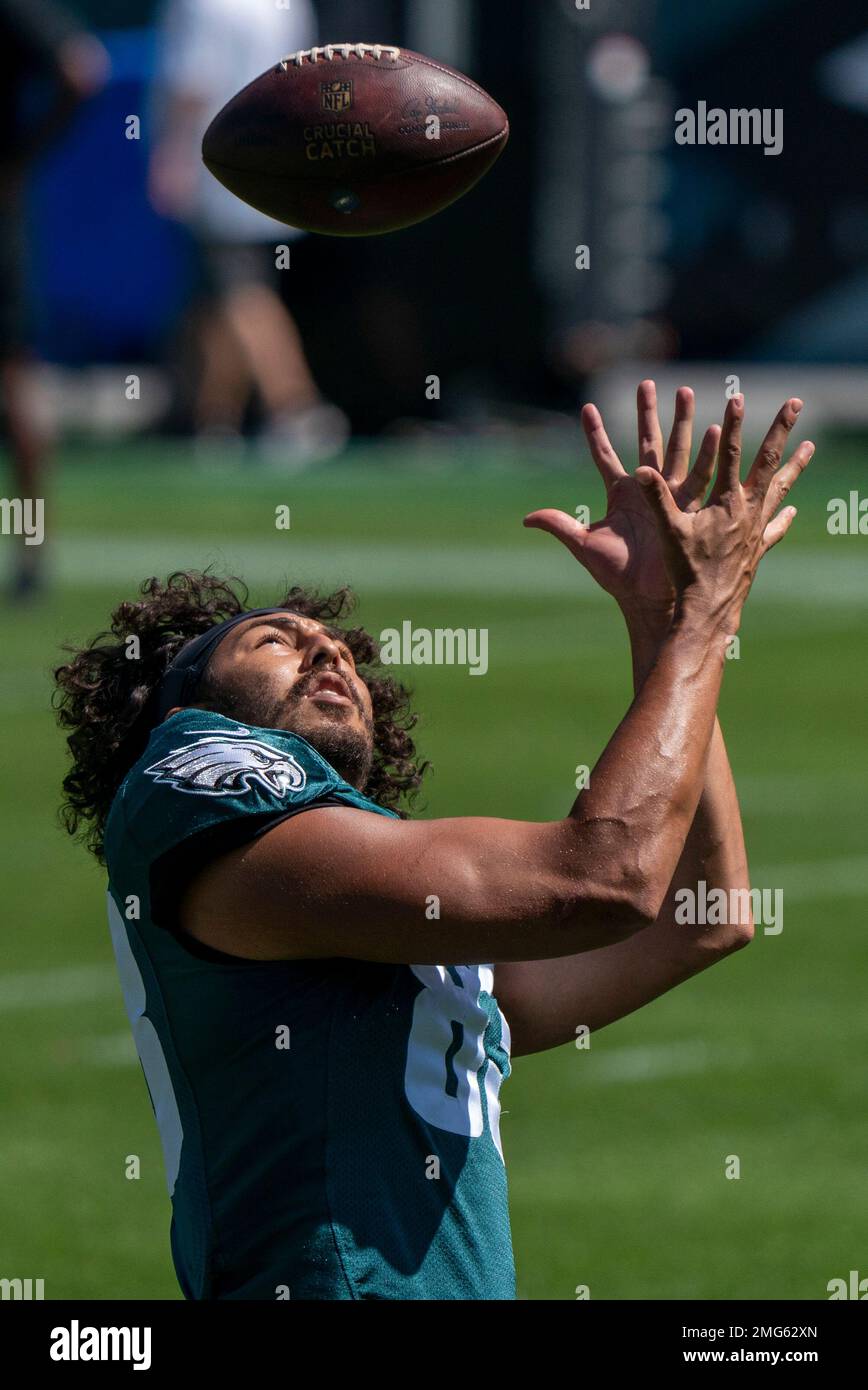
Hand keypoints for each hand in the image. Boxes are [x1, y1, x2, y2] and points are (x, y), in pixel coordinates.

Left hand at [524, 381, 719, 620]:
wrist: (649, 598)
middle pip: (647, 441)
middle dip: (648, 412)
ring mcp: (669, 495)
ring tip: (687, 391)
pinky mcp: (689, 507)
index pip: (604, 456)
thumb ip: (560, 525)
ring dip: (683, 421)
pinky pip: (699, 474)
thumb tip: (528, 518)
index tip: (587, 408)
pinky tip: (714, 429)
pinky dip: (706, 453)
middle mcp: (645, 489)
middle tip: (649, 382)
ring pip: (677, 450)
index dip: (596, 434)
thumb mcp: (584, 545)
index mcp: (620, 494)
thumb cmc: (617, 576)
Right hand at [635, 393, 814, 635]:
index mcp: (728, 503)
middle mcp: (749, 511)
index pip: (733, 454)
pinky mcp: (758, 549)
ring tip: (811, 448)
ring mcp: (757, 529)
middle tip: (795, 403)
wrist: (709, 610)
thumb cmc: (687, 571)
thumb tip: (638, 470)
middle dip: (781, 430)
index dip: (734, 425)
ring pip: (780, 490)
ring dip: (794, 467)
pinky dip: (783, 517)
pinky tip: (791, 512)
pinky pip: (776, 527)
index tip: (738, 398)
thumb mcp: (669, 532)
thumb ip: (656, 498)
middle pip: (769, 462)